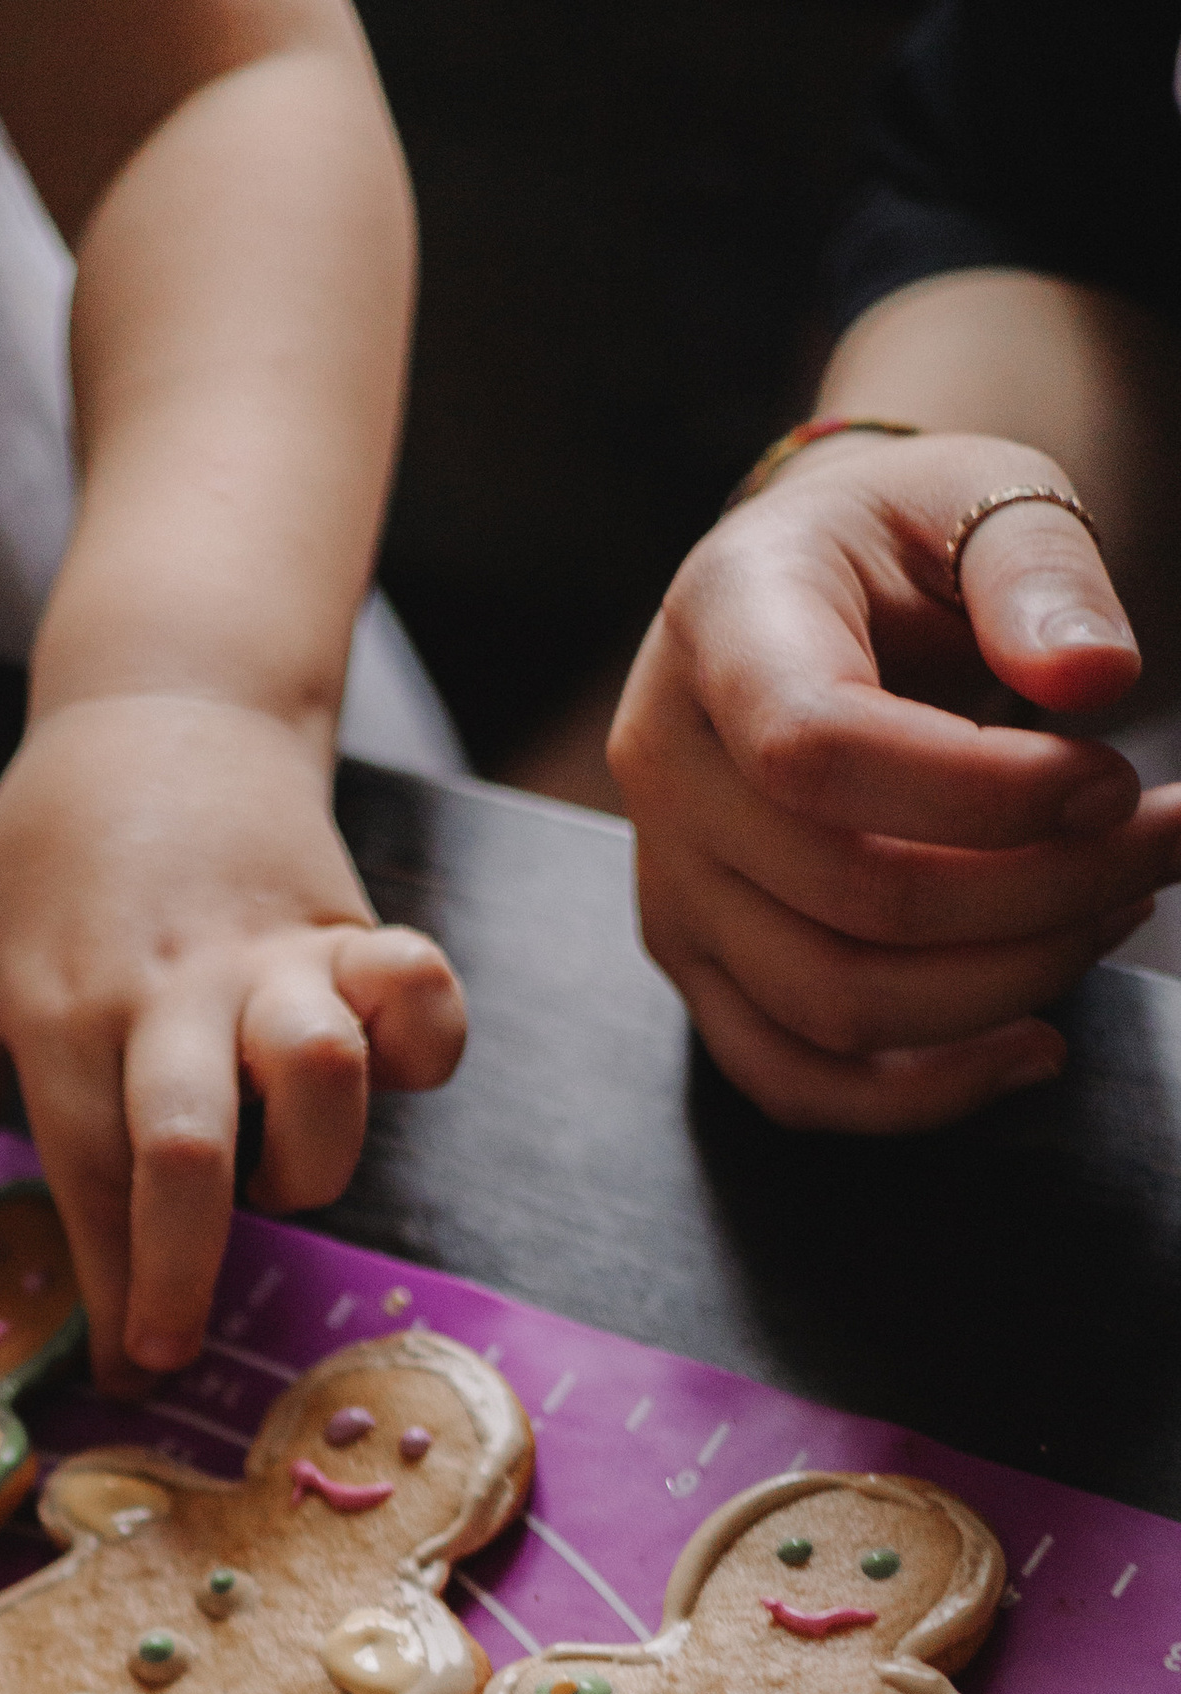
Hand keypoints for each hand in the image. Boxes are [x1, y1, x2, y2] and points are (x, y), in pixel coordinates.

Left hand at [0, 690, 464, 1378]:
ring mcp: (266, 955)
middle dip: (184, 1270)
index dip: (107, 1291)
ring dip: (311, 1158)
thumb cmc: (40, 866)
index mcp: (59, 1010)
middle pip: (186, 1149)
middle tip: (171, 1346)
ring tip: (275, 1175)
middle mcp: (165, 989)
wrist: (155, 707)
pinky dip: (426, 1039)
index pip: (84, 1181)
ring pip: (319, 1074)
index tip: (121, 1368)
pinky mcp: (346, 925)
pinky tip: (388, 1071)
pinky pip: (420, 989)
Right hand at [610, 429, 1180, 1129]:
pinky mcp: (700, 969)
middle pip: (849, 895)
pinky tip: (1033, 1045)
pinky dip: (923, 1093)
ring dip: (1006, 985)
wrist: (811, 589)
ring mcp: (672, 886)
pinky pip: (792, 1079)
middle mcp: (667, 769)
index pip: (814, 749)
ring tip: (1111, 913)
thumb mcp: (981, 496)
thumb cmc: (901, 540)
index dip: (981, 793)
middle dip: (1044, 890)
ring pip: (832, 1005)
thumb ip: (1039, 570)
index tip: (1113, 780)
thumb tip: (1098, 677)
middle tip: (1163, 842)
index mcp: (720, 624)